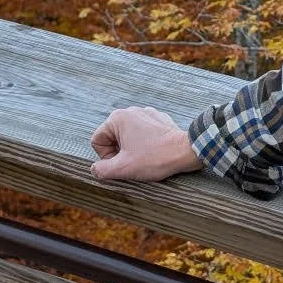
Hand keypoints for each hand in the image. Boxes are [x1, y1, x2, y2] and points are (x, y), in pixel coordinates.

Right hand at [90, 106, 204, 182]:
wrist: (187, 151)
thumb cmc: (155, 158)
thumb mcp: (123, 168)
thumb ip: (101, 170)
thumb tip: (95, 169)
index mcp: (117, 118)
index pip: (98, 141)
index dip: (106, 157)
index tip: (122, 164)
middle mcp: (130, 111)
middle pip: (112, 138)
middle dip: (119, 153)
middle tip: (134, 163)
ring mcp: (146, 113)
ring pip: (128, 136)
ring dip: (132, 149)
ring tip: (145, 158)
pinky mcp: (159, 119)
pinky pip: (143, 133)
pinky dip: (145, 144)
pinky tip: (155, 152)